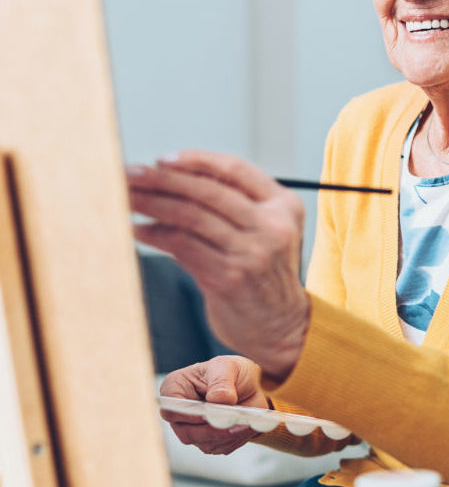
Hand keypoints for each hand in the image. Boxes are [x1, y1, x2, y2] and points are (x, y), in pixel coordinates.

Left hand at [128, 151, 310, 379]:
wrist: (281, 326)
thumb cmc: (263, 274)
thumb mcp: (265, 232)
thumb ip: (233, 206)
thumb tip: (169, 178)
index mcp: (284, 206)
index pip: (235, 170)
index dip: (196, 161)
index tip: (161, 160)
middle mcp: (272, 225)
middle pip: (208, 190)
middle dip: (163, 179)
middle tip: (130, 173)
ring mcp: (252, 252)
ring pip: (190, 216)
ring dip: (152, 204)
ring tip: (126, 198)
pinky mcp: (230, 277)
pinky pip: (183, 245)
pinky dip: (156, 235)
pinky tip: (138, 230)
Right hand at [160, 355, 267, 454]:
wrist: (250, 384)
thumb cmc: (232, 371)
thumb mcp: (227, 366)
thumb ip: (221, 380)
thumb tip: (217, 399)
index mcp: (176, 389)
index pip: (171, 408)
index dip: (187, 415)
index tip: (206, 415)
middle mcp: (181, 414)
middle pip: (187, 432)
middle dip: (212, 430)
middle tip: (232, 423)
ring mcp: (194, 430)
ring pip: (206, 443)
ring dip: (228, 435)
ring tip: (248, 423)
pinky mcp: (211, 442)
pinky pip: (222, 447)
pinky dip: (237, 439)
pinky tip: (250, 426)